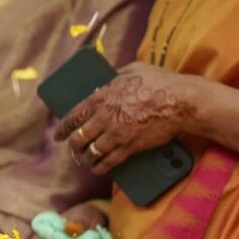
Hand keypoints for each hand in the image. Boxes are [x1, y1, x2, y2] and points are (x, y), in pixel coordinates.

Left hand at [55, 62, 197, 174]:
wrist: (181, 101)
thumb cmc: (159, 81)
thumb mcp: (132, 69)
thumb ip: (115, 76)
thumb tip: (106, 81)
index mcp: (102, 98)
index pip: (74, 116)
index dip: (63, 128)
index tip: (58, 135)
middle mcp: (105, 118)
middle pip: (79, 137)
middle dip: (73, 145)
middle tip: (73, 148)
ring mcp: (117, 134)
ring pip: (92, 151)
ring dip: (85, 158)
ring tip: (84, 160)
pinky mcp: (130, 146)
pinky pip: (110, 161)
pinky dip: (100, 167)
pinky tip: (97, 169)